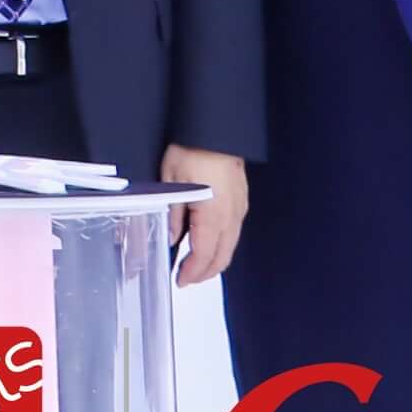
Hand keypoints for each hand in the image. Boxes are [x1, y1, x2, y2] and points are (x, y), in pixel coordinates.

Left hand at [161, 146, 247, 284]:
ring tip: (195, 265)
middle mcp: (231, 217)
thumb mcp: (172, 181)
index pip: (203, 255)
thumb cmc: (193, 151)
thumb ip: (173, 215)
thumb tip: (170, 239)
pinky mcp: (241, 201)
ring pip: (230, 246)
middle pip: (221, 257)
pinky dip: (221, 244)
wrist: (216, 130)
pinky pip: (233, 232)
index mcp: (212, 216)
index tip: (179, 280)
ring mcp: (239, 209)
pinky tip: (208, 242)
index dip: (191, 272)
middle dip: (204, 273)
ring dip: (214, 260)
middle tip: (186, 278)